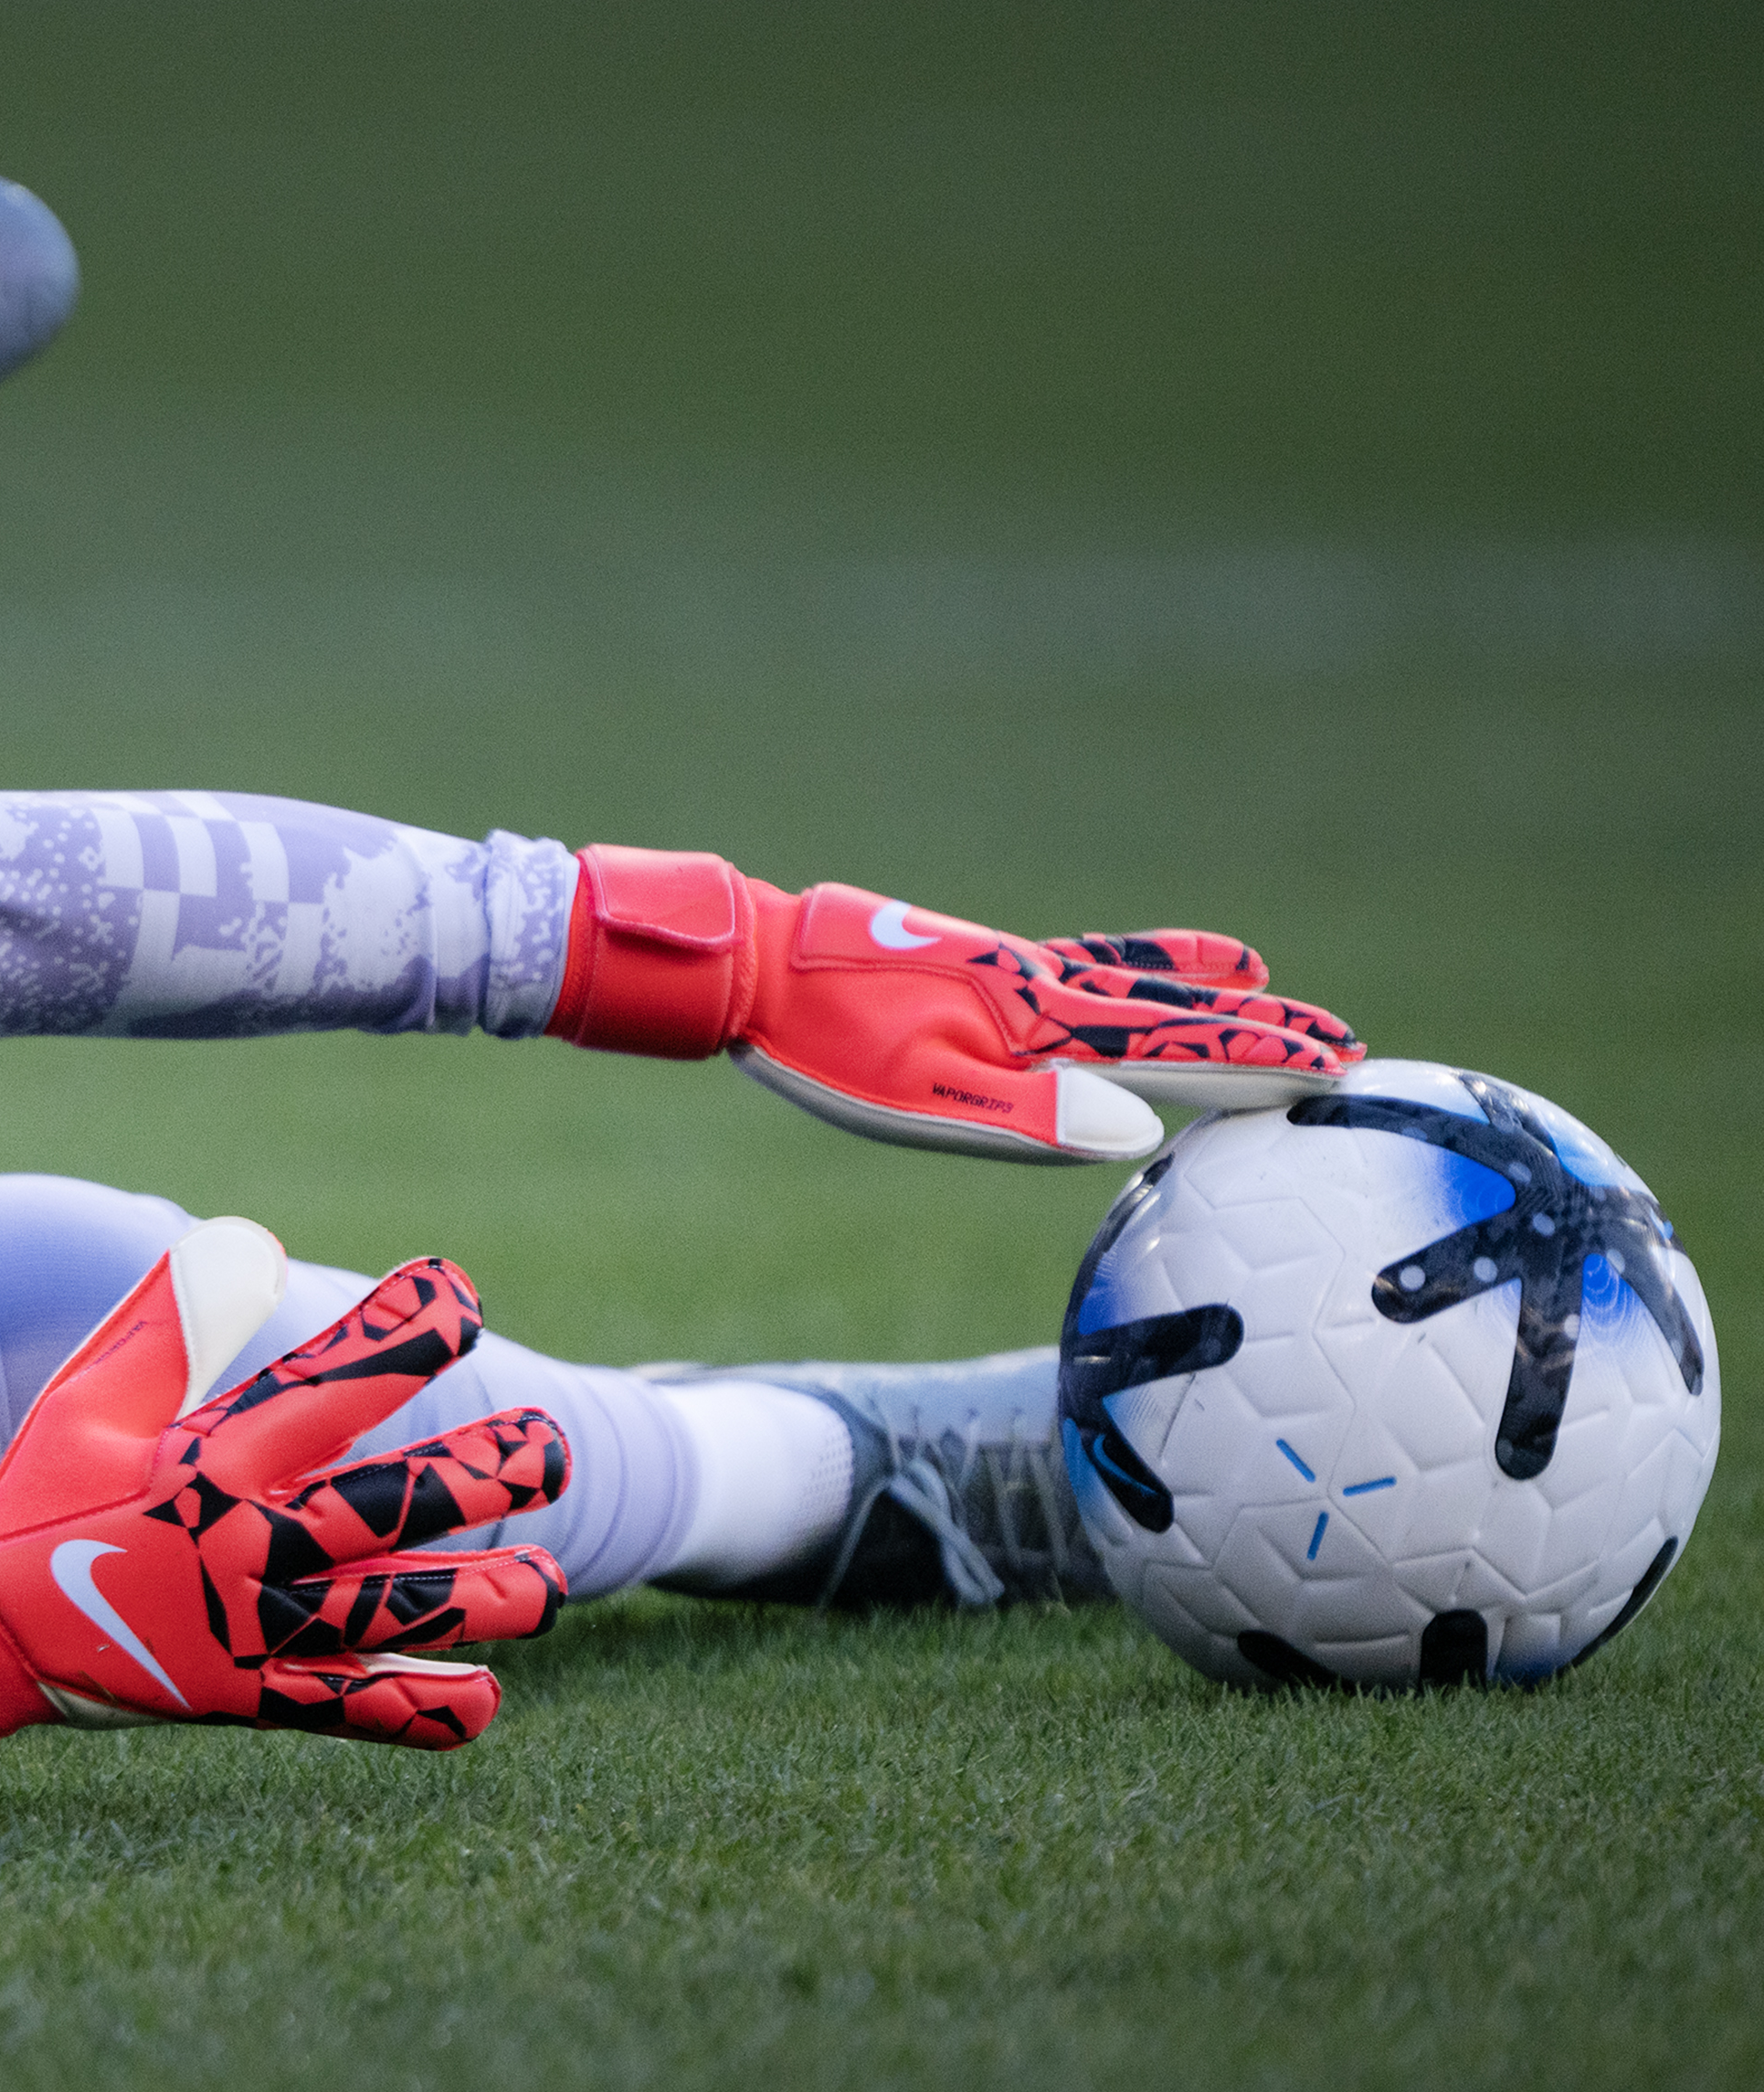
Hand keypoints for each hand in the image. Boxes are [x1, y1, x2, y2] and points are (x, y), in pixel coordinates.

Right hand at [0, 1221, 568, 1778]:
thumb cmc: (41, 1499)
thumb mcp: (88, 1399)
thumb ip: (171, 1323)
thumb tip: (248, 1242)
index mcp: (205, 1463)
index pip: (319, 1387)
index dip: (394, 1336)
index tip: (459, 1293)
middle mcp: (238, 1545)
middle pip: (378, 1510)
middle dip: (471, 1480)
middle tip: (550, 1451)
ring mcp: (245, 1629)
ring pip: (382, 1615)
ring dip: (472, 1600)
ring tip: (550, 1586)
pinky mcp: (243, 1696)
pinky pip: (344, 1709)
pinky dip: (416, 1711)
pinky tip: (485, 1701)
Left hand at [545, 845, 1361, 1163]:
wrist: (752, 965)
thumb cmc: (826, 1045)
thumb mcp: (920, 1101)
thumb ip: (1030, 1118)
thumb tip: (1138, 1132)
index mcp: (1039, 1027)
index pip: (1174, 1047)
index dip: (1256, 1061)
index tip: (1336, 1067)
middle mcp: (1038, 989)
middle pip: (1169, 1010)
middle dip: (1252, 1028)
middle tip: (1339, 1041)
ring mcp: (1006, 972)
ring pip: (1124, 978)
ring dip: (1193, 984)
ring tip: (1256, 974)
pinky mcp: (968, 967)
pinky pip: (1069, 963)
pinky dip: (1118, 960)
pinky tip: (1119, 966)